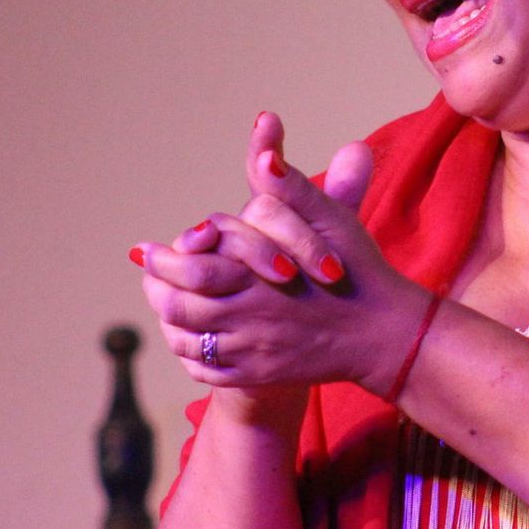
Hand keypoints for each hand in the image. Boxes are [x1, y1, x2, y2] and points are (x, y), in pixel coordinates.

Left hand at [135, 113, 427, 397]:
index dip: (162, 260)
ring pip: (186, 341)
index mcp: (262, 276)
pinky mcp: (260, 374)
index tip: (144, 249)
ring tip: (164, 298)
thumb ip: (290, 187)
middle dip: (156, 287)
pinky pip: (205, 370)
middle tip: (148, 273)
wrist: (384, 332)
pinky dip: (188, 353)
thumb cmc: (357, 267)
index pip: (191, 269)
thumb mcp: (330, 218)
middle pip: (179, 308)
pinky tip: (190, 333)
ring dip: (167, 320)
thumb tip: (264, 154)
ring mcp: (254, 351)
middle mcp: (252, 317)